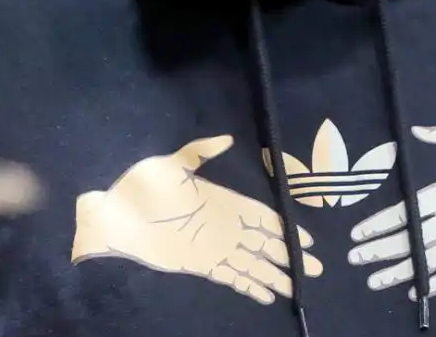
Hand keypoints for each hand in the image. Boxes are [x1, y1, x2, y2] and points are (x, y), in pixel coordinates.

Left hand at [72, 135, 322, 303]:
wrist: (118, 215)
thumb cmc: (144, 185)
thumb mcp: (173, 163)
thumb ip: (201, 151)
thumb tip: (229, 139)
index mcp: (224, 201)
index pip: (263, 217)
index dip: (285, 228)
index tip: (307, 239)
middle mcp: (226, 227)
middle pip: (265, 244)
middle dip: (290, 255)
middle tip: (317, 268)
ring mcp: (215, 248)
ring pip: (253, 264)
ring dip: (275, 275)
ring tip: (299, 287)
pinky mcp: (202, 266)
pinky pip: (232, 278)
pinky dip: (250, 288)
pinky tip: (267, 296)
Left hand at [348, 126, 435, 299]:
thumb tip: (417, 130)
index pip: (409, 211)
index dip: (382, 222)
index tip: (359, 232)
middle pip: (415, 238)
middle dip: (383, 249)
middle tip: (355, 258)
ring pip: (432, 259)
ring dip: (403, 271)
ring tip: (376, 280)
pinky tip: (418, 291)